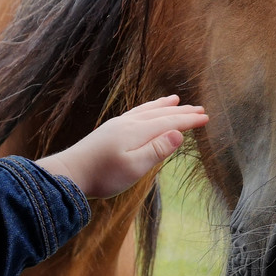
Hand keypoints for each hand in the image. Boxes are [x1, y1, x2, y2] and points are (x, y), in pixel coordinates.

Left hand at [36, 95, 208, 198]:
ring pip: (146, 110)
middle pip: (160, 113)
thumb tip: (178, 134)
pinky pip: (135, 113)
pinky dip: (146, 109)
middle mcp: (129, 123)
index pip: (170, 123)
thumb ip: (157, 150)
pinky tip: (145, 111)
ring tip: (175, 99)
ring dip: (163, 106)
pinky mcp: (109, 130)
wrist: (70, 173)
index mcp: (138, 132)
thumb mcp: (134, 167)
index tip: (206, 117)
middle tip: (200, 109)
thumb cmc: (103, 175)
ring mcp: (117, 125)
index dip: (189, 120)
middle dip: (182, 112)